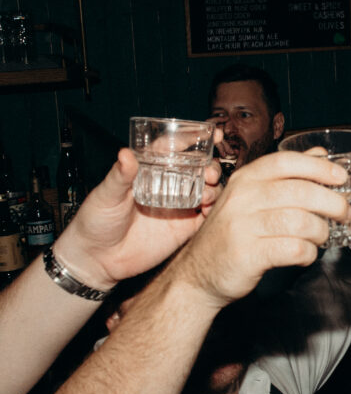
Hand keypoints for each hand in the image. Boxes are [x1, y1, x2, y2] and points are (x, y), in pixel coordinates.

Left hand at [53, 148, 222, 289]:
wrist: (97, 259)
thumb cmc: (95, 221)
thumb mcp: (106, 195)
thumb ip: (119, 175)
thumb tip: (126, 153)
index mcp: (148, 172)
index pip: (174, 149)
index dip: (193, 140)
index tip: (212, 134)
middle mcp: (166, 186)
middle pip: (197, 169)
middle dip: (210, 166)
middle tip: (210, 172)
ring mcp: (176, 207)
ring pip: (206, 190)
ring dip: (213, 187)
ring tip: (207, 193)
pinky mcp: (183, 228)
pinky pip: (205, 216)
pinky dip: (213, 209)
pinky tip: (208, 209)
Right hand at [174, 150, 350, 309]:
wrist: (199, 274)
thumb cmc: (233, 233)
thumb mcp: (253, 196)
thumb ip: (286, 175)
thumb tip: (320, 154)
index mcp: (245, 178)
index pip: (286, 161)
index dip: (319, 167)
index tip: (341, 178)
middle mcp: (242, 197)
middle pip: (300, 192)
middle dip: (332, 203)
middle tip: (344, 213)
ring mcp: (242, 226)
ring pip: (301, 221)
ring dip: (321, 231)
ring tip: (321, 237)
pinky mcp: (247, 255)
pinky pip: (293, 249)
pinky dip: (308, 253)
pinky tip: (306, 254)